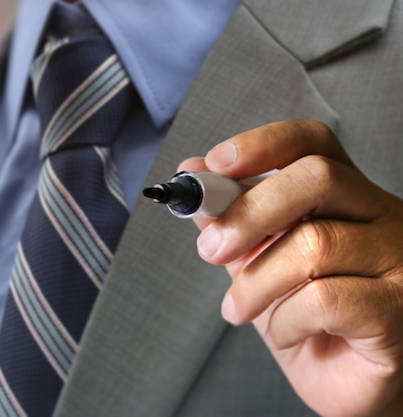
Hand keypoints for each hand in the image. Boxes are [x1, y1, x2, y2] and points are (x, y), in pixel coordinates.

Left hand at [179, 120, 402, 416]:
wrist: (341, 380)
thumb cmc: (302, 316)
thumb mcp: (257, 259)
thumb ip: (231, 218)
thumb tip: (192, 177)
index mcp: (346, 196)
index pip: (314, 143)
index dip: (263, 144)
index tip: (215, 164)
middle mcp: (381, 216)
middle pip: (317, 178)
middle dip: (247, 212)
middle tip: (210, 249)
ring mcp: (398, 260)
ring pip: (313, 244)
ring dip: (255, 282)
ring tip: (238, 309)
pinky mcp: (398, 310)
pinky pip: (325, 299)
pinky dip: (285, 319)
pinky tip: (283, 332)